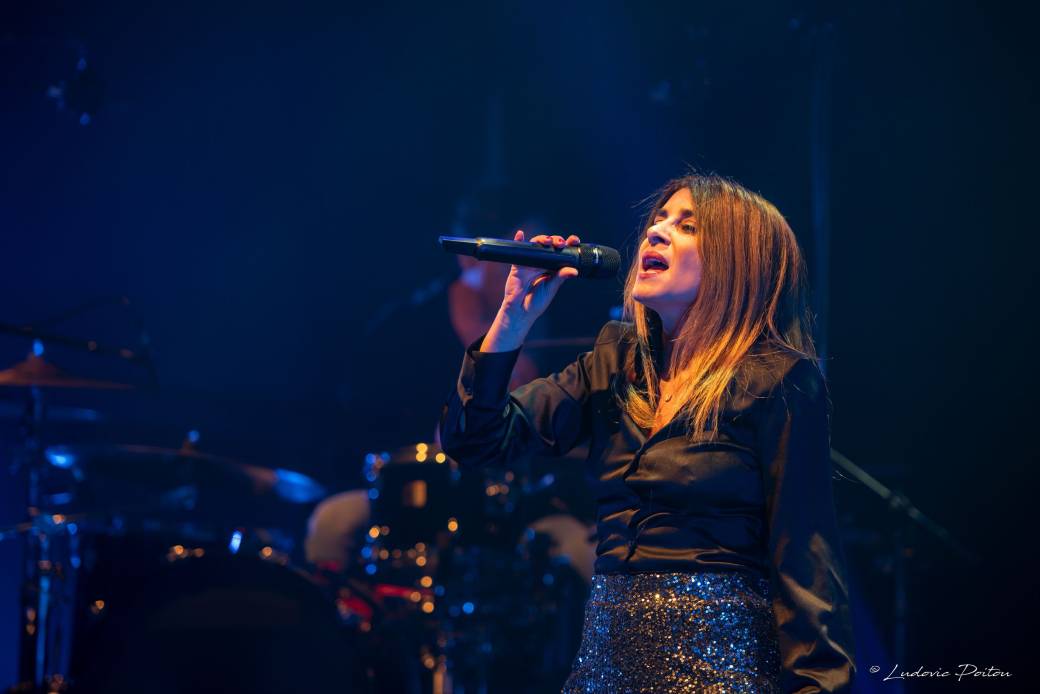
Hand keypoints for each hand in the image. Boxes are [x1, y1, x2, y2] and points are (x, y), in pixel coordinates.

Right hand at [480, 230, 580, 351]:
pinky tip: (520, 234)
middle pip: (550, 245)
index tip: (575, 240)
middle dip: (556, 240)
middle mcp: (542, 263)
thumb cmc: (537, 302)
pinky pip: (519, 250)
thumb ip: (561, 278)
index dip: (568, 245)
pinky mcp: (518, 264)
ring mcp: (530, 262)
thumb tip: (574, 271)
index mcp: (553, 268)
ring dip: (542, 239)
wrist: (521, 311)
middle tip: (560, 243)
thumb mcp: (551, 288)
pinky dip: (518, 240)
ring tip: (547, 241)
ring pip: (536, 245)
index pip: (562, 253)